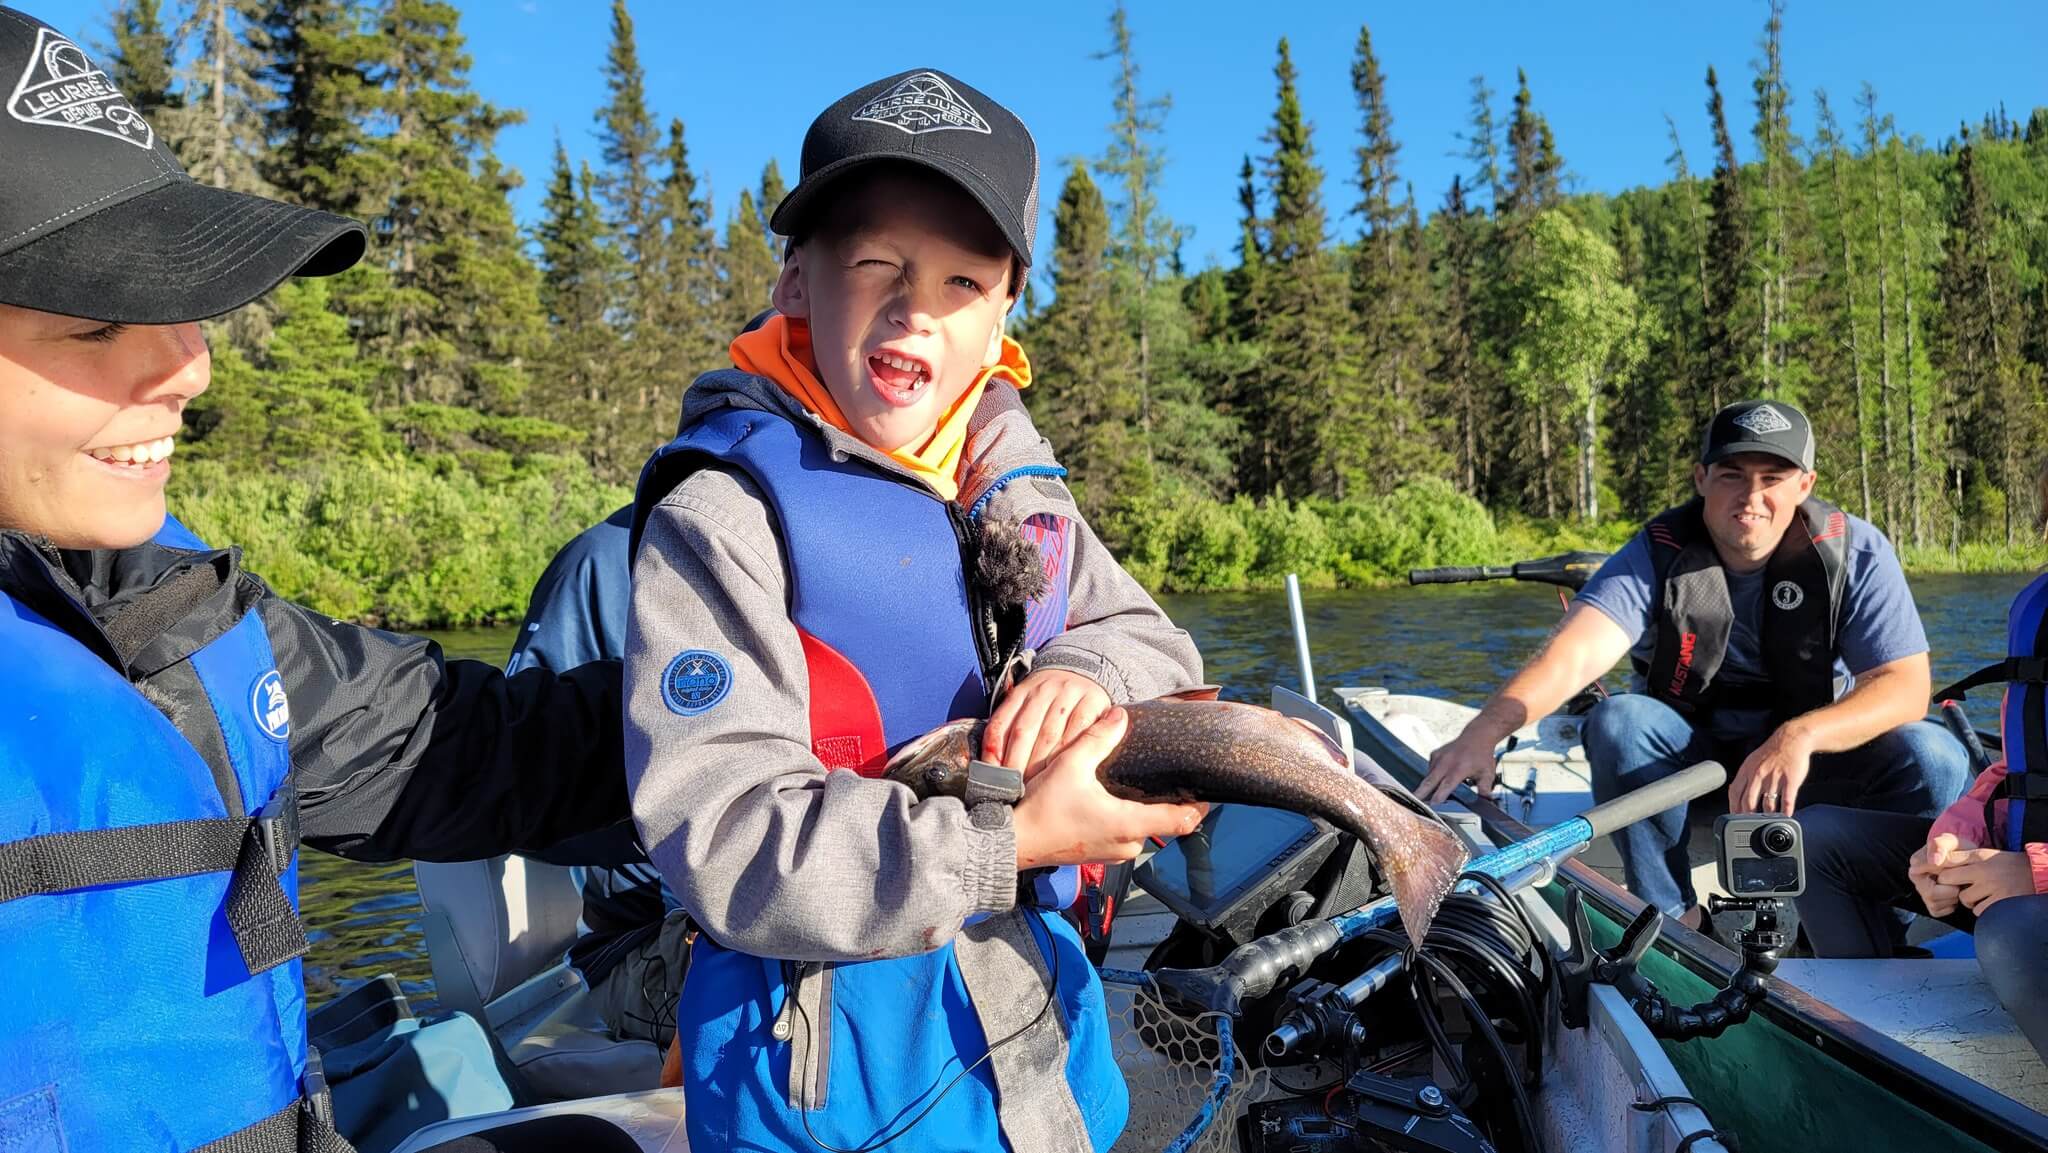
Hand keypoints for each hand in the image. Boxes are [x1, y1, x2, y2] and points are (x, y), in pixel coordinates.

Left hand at [983, 669, 1111, 778]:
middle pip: (1023, 731)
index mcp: (1020, 692)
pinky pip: (1078, 732)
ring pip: (1049, 735)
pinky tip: (1064, 771)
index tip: (992, 777)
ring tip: (1035, 787)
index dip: (993, 753)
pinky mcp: (1092, 701)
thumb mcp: (1027, 705)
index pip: (1000, 724)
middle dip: (1017, 764)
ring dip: (1041, 764)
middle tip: (1014, 789)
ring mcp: (1068, 694)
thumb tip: (991, 766)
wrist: (1085, 675)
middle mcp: (1042, 690)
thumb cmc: (1051, 701)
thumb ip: (1009, 729)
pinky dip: (1069, 753)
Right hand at [1012, 708, 1206, 868]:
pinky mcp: (1098, 856)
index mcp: (1130, 823)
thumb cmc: (1043, 807)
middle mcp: (1128, 843)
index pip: (1182, 821)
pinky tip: (1109, 803)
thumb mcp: (1071, 765)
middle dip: (1165, 802)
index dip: (1198, 807)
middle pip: (1163, 823)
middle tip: (1163, 777)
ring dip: (1142, 812)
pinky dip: (1124, 822)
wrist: (1014, 840)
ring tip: (1133, 786)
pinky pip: (1123, 837)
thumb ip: (1099, 738)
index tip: (1203, 791)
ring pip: (1142, 830)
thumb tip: (1120, 716)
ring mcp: (1113, 854)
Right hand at [1418, 730, 1501, 803]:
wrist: (1477, 736)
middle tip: (1413, 803)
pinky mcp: (1434, 754)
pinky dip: (1432, 777)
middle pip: (1430, 781)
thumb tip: (1487, 805)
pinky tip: (1439, 779)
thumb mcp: (1487, 774)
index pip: (1446, 785)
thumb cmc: (1482, 756)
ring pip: (1428, 777)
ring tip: (1423, 797)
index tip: (1432, 805)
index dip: (1439, 795)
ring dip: (1426, 787)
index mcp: (1459, 768)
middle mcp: (1446, 763)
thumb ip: (1485, 791)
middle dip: (1421, 793)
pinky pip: (1430, 769)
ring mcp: (1439, 757)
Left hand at [1730, 725, 1813, 814]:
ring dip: (1767, 816)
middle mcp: (1758, 774)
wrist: (1791, 740)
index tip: (1735, 818)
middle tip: (1749, 825)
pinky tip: (1786, 816)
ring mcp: (1774, 778)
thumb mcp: (1752, 761)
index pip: (1734, 793)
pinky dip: (1785, 811)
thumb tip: (1735, 793)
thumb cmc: (1772, 752)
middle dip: (1747, 815)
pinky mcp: (1790, 780)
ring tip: (1768, 823)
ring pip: (1767, 803)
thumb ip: (1745, 777)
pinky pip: (1786, 800)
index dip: (1733, 807)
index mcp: (1747, 770)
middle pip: (1748, 801)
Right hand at [1907, 832, 1973, 917]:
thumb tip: (1933, 861)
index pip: (1927, 878)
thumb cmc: (1957, 849)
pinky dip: (1952, 905)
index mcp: (1916, 865)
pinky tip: (1957, 893)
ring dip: (1952, 897)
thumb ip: (1940, 846)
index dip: (1947, 878)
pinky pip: (1941, 911)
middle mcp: (1916, 880)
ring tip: (1959, 885)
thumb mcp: (1950, 841)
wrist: (1965, 857)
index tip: (1956, 868)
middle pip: (1931, 895)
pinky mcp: (1932, 904)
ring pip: (1935, 904)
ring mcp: (1923, 893)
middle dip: (1950, 889)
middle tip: (1961, 879)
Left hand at [1933, 847, 2036, 914]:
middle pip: (1948, 881)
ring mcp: (1993, 887)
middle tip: (1962, 887)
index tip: (1945, 876)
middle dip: (1951, 886)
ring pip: (1964, 899)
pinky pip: (1979, 911)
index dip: (1942, 870)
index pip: (1946, 862)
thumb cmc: (2006, 864)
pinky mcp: (2002, 902)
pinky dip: (1982, 909)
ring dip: (1970, 900)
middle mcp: (1984, 871)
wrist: (2036, 873)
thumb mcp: (1985, 854)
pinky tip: (1990, 902)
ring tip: (1982, 894)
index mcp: (1978, 856)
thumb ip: (1962, 858)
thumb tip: (1936, 862)